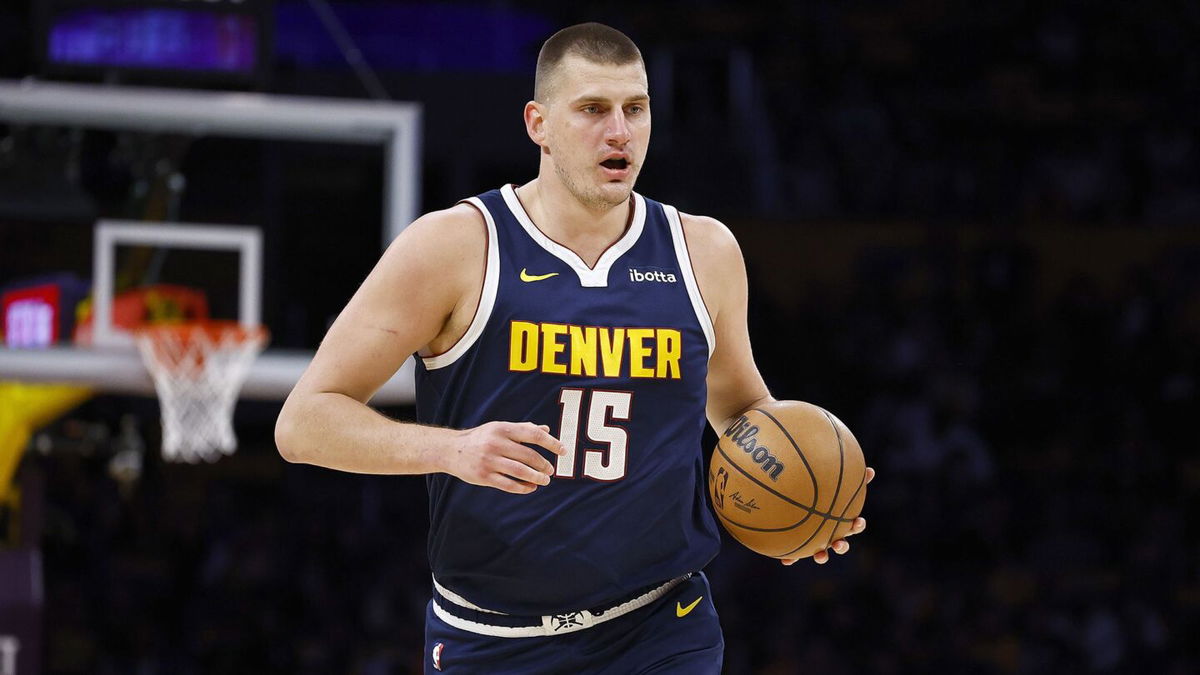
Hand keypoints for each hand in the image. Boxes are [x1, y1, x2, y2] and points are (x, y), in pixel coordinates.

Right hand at [446, 422, 565, 493]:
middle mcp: (496, 443)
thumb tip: (546, 430)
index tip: (563, 450)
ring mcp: (489, 460)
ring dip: (537, 478)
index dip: (551, 443)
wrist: (451, 450)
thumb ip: (523, 429)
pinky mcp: (484, 476)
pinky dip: (523, 488)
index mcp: (502, 429)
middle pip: (529, 456)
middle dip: (544, 465)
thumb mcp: (500, 428)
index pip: (533, 434)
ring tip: (545, 480)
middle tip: (551, 470)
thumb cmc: (481, 438)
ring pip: (520, 472)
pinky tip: (531, 488)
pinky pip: (508, 484)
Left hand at [782, 466, 874, 565]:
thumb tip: (870, 470)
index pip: (853, 525)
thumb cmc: (819, 492)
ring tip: (820, 556)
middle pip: (841, 543)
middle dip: (842, 546)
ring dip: (822, 556)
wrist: (794, 504)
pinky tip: (786, 561)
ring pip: (822, 553)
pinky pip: (796, 555)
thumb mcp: (833, 482)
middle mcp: (830, 534)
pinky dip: (792, 559)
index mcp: (840, 521)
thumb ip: (848, 477)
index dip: (857, 525)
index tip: (858, 521)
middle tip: (839, 544)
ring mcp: (816, 543)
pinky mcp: (799, 548)